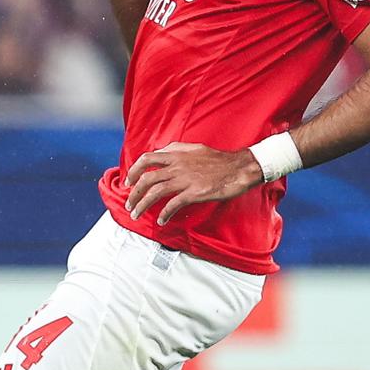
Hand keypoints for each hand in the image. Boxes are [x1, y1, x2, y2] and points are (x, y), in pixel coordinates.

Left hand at [123, 142, 262, 225]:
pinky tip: (161, 221)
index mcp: (176, 154)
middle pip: (146, 178)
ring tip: (136, 214)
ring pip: (155, 192)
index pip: (146, 159)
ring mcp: (186, 179)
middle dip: (134, 193)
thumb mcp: (194, 149)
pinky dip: (164, 214)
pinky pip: (173, 204)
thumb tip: (161, 153)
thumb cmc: (218, 160)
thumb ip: (176, 151)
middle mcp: (177, 166)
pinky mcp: (195, 193)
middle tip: (129, 203)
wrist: (240, 167)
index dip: (134, 171)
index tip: (129, 182)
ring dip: (142, 205)